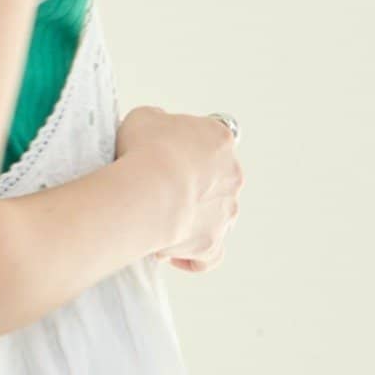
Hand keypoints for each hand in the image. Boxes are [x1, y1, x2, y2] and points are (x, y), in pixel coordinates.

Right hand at [114, 105, 243, 273]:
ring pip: (214, 217)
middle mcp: (231, 176)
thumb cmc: (145, 151)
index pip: (211, 142)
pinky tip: (173, 255)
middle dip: (189, 187)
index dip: (186, 150)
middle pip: (215, 181)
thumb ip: (157, 122)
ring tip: (156, 221)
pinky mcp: (213, 243)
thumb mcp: (143, 117)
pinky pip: (209, 256)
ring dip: (189, 220)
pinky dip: (193, 257)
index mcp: (219, 140)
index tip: (165, 156)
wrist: (148, 190)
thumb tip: (155, 128)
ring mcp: (226, 212)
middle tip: (156, 190)